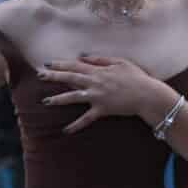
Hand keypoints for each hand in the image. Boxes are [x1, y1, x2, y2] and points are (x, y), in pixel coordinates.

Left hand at [36, 55, 168, 134]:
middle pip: (70, 78)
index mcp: (98, 71)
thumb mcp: (120, 62)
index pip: (75, 65)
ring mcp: (97, 97)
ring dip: (58, 99)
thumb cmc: (136, 77)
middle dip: (53, 77)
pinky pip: (86, 119)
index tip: (47, 63)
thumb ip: (100, 59)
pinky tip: (65, 131)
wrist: (147, 95)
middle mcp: (95, 83)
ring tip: (45, 101)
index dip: (61, 64)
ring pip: (73, 97)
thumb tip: (82, 56)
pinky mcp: (102, 110)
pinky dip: (76, 125)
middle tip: (39, 75)